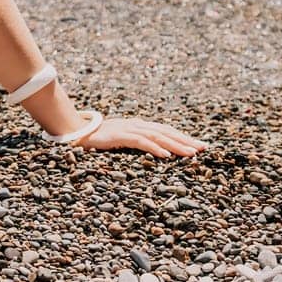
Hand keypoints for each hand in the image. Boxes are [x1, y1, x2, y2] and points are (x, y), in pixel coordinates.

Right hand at [77, 117, 206, 157]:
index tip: (198, 145)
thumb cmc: (99, 139)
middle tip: (204, 148)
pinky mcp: (120, 136)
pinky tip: (166, 155)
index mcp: (139, 126)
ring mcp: (129, 129)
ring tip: (191, 153)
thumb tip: (152, 150)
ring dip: (176, 145)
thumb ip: (136, 142)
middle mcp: (138, 125)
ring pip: (158, 136)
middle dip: (186, 140)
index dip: (182, 137)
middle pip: (166, 131)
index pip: (166, 130)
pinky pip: (141, 142)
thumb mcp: (121, 140)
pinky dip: (155, 148)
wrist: (77, 132)